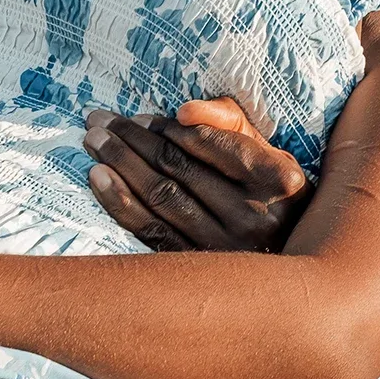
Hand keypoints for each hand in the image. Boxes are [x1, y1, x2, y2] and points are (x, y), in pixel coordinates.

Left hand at [85, 98, 308, 252]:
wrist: (285, 248)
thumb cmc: (267, 186)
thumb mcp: (263, 147)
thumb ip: (227, 118)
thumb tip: (184, 112)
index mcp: (278, 180)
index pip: (210, 144)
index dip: (168, 127)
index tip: (138, 116)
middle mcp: (255, 216)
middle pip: (179, 170)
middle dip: (133, 139)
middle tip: (99, 120)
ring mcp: (227, 247)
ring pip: (162, 198)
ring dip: (121, 165)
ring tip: (93, 141)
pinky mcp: (201, 266)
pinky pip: (151, 231)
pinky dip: (120, 202)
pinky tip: (98, 178)